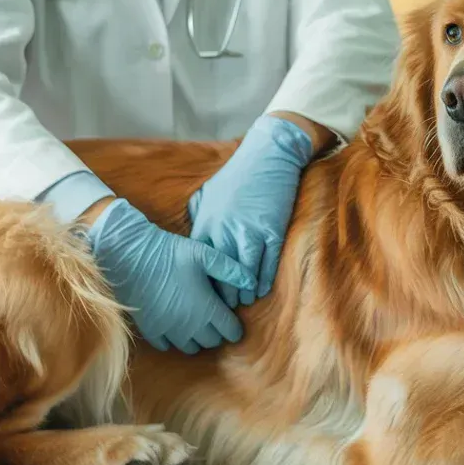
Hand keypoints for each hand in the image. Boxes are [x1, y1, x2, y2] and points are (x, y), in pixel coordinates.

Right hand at [87, 198, 255, 353]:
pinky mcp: (151, 331)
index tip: (232, 320)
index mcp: (208, 310)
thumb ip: (232, 270)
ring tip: (196, 322)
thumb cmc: (171, 253)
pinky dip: (174, 339)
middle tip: (214, 318)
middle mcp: (191, 326)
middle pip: (213, 342)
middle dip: (217, 333)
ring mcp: (169, 331)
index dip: (235, 327)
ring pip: (191, 348)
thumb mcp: (206, 255)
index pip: (231, 332)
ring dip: (197, 338)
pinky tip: (174, 323)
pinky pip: (168, 346)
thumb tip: (253, 283)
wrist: (131, 257)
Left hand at [188, 115, 314, 307]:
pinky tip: (262, 290)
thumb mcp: (208, 194)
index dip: (203, 281)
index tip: (203, 294)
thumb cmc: (238, 174)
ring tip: (244, 304)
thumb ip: (198, 217)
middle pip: (220, 273)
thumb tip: (192, 238)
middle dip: (222, 293)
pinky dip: (264, 279)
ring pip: (244, 272)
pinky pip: (267, 262)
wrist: (268, 154)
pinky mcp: (271, 230)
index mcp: (207, 222)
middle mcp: (225, 230)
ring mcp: (249, 231)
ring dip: (244, 291)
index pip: (201, 262)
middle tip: (222, 310)